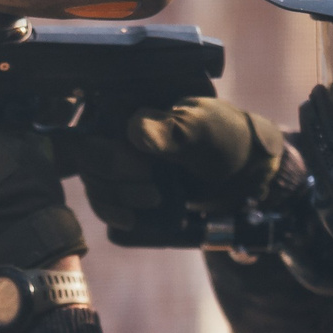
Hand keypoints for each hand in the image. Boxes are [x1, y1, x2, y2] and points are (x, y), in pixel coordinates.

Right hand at [71, 97, 290, 246]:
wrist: (243, 173)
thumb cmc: (225, 140)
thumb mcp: (203, 129)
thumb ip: (171, 130)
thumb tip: (134, 131)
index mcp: (134, 111)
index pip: (93, 131)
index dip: (110, 157)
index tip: (143, 170)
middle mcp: (120, 134)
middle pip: (89, 160)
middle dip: (115, 181)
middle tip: (153, 191)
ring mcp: (121, 163)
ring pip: (94, 182)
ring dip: (115, 200)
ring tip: (154, 201)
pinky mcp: (128, 190)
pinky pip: (104, 202)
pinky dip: (112, 213)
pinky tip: (131, 221)